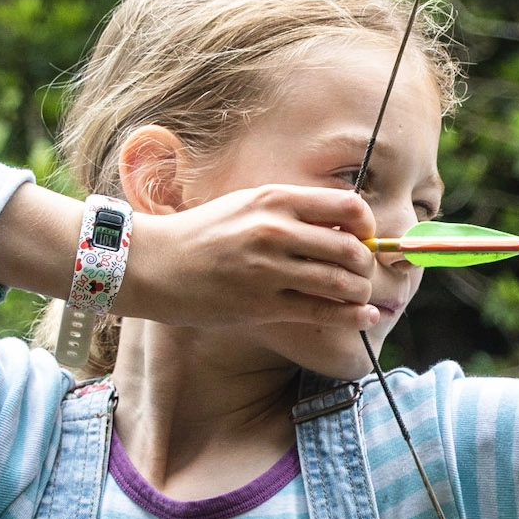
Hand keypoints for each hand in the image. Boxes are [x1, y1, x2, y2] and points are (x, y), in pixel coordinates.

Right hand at [0, 182, 384, 331]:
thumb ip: (292, 212)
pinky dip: (353, 317)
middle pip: (353, 249)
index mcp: (275, 200)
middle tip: (361, 273)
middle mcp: (275, 232)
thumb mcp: (247, 205)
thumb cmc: (203, 234)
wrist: (151, 263)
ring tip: (356, 296)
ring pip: (342, 284)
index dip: (368, 227)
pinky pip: (322, 313)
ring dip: (359, 293)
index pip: (350, 208)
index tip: (363, 238)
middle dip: (367, 265)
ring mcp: (268, 271)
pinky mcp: (260, 306)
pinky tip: (365, 318)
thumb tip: (345, 228)